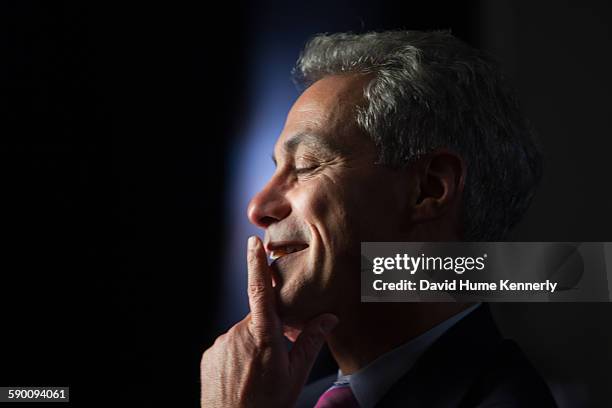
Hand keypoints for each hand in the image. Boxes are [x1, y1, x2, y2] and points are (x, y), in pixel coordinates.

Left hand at [200, 236, 337, 406]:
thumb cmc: (266, 404)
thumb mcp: (296, 375)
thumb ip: (311, 341)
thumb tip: (329, 318)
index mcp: (263, 336)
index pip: (260, 291)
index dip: (256, 264)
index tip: (253, 243)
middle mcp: (239, 334)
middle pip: (258, 318)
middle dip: (269, 330)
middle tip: (275, 358)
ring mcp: (221, 343)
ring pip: (243, 333)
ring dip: (252, 344)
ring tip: (257, 373)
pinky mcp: (210, 354)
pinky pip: (228, 345)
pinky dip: (238, 354)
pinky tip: (243, 375)